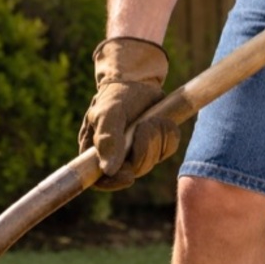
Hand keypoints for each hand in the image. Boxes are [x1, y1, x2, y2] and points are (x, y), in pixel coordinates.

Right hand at [78, 37, 180, 189]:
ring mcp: (137, 151)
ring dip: (156, 138)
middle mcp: (116, 155)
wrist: (138, 80)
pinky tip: (161, 120)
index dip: (113, 183)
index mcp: (96, 150)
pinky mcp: (156, 144)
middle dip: (143, 149)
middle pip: (133, 171)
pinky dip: (168, 134)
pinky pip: (168, 149)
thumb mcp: (108, 112)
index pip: (100, 181)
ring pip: (153, 161)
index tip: (128, 176)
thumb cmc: (117, 95)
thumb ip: (107, 140)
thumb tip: (108, 170)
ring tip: (150, 119)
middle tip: (143, 125)